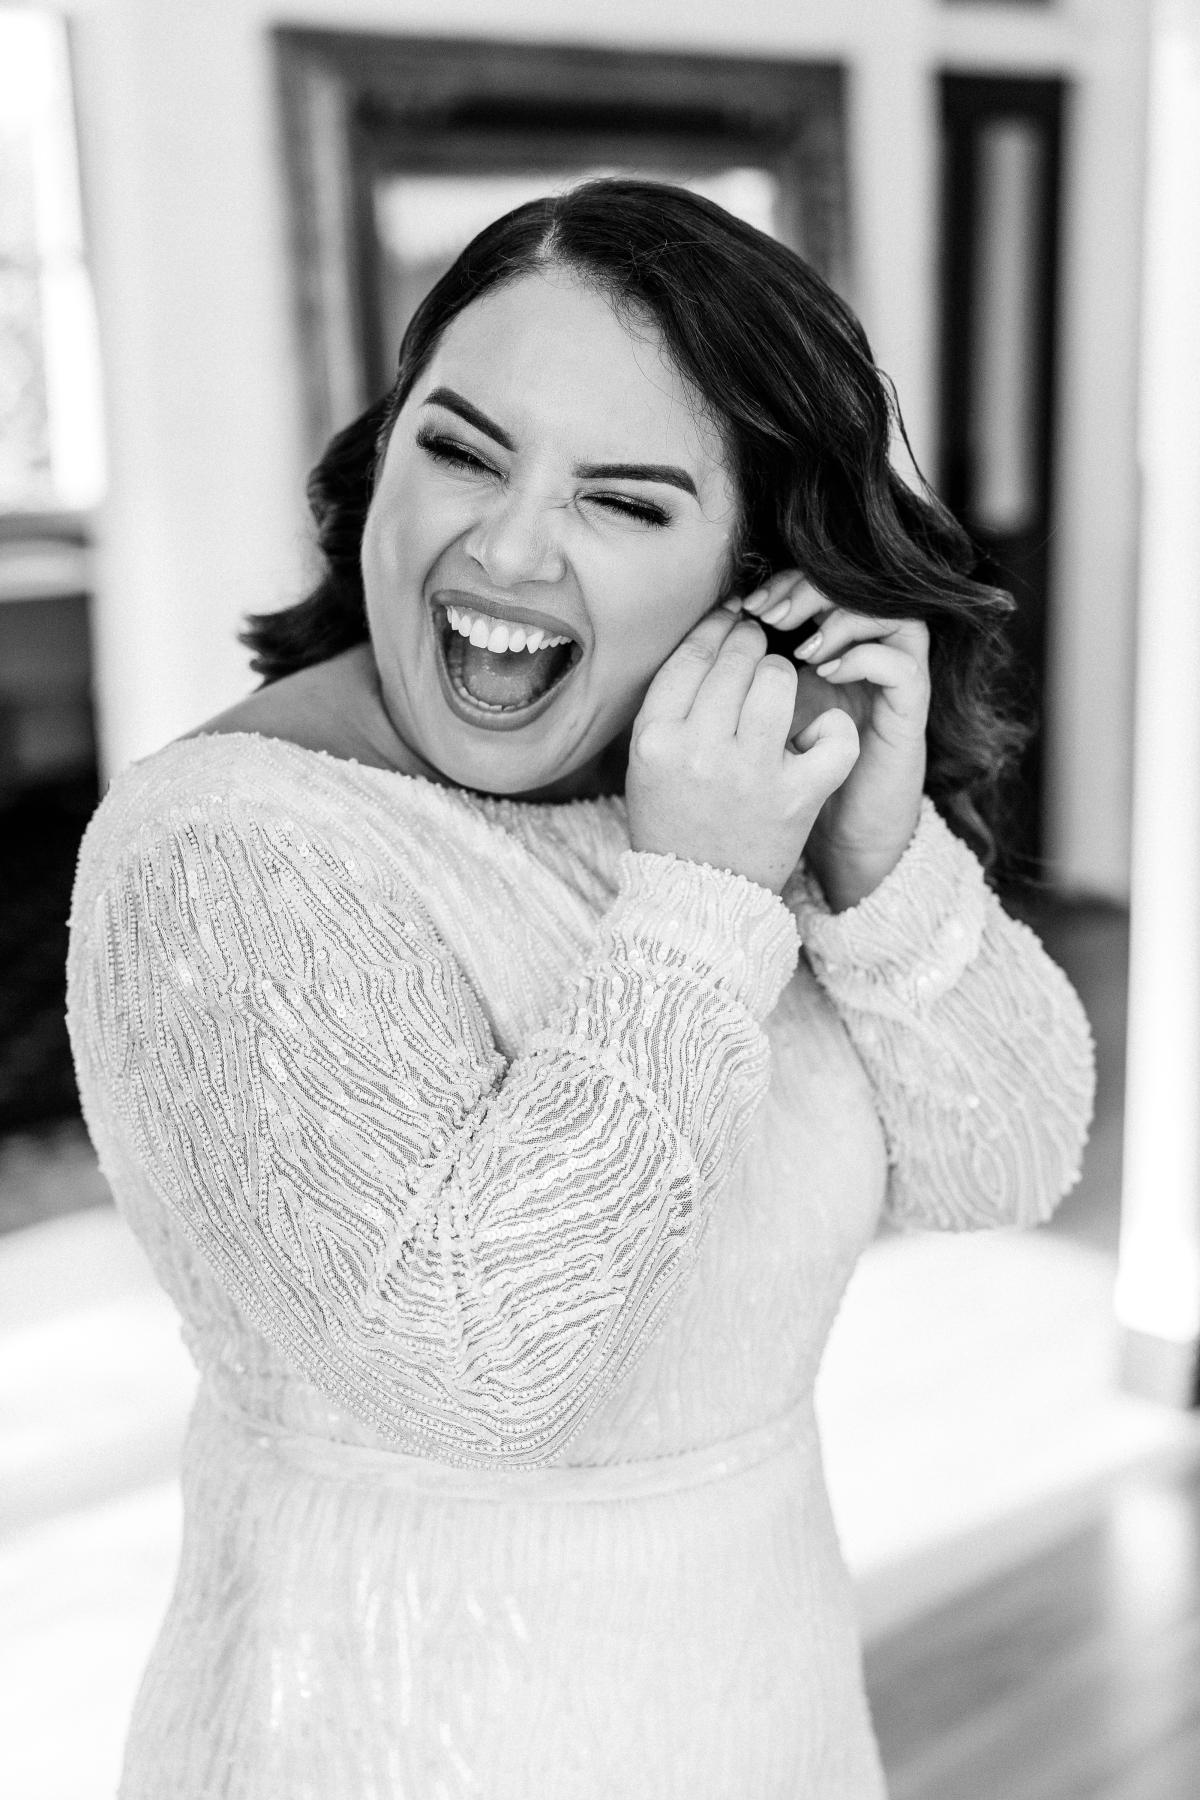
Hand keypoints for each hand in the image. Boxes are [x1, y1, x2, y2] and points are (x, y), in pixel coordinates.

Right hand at [625, 606, 859, 895]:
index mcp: (656, 739)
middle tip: (759, 652)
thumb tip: (718, 630)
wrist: (698, 896)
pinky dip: (832, 730)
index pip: (693, 655)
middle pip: (738, 659)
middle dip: (753, 644)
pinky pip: (833, 735)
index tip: (732, 621)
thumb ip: (673, 701)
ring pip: (780, 680)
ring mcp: (751, 774)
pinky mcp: (797, 798)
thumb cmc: (674, 817)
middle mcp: (700, 751)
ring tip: (779, 692)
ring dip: (784, 676)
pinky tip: (816, 737)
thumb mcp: (649, 758)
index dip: (718, 627)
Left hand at [733, 573, 929, 909]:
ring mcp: (894, 680)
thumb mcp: (765, 725)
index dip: (782, 586)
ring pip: (881, 613)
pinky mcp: (910, 712)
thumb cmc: (793, 781)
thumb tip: (711, 635)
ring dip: (834, 618)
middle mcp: (869, 654)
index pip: (818, 590)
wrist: (845, 837)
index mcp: (833, 650)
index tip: (742, 604)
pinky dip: (862, 658)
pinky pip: (899, 665)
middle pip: (849, 590)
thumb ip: (749, 682)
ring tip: (793, 640)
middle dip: (801, 592)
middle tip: (763, 611)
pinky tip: (825, 670)